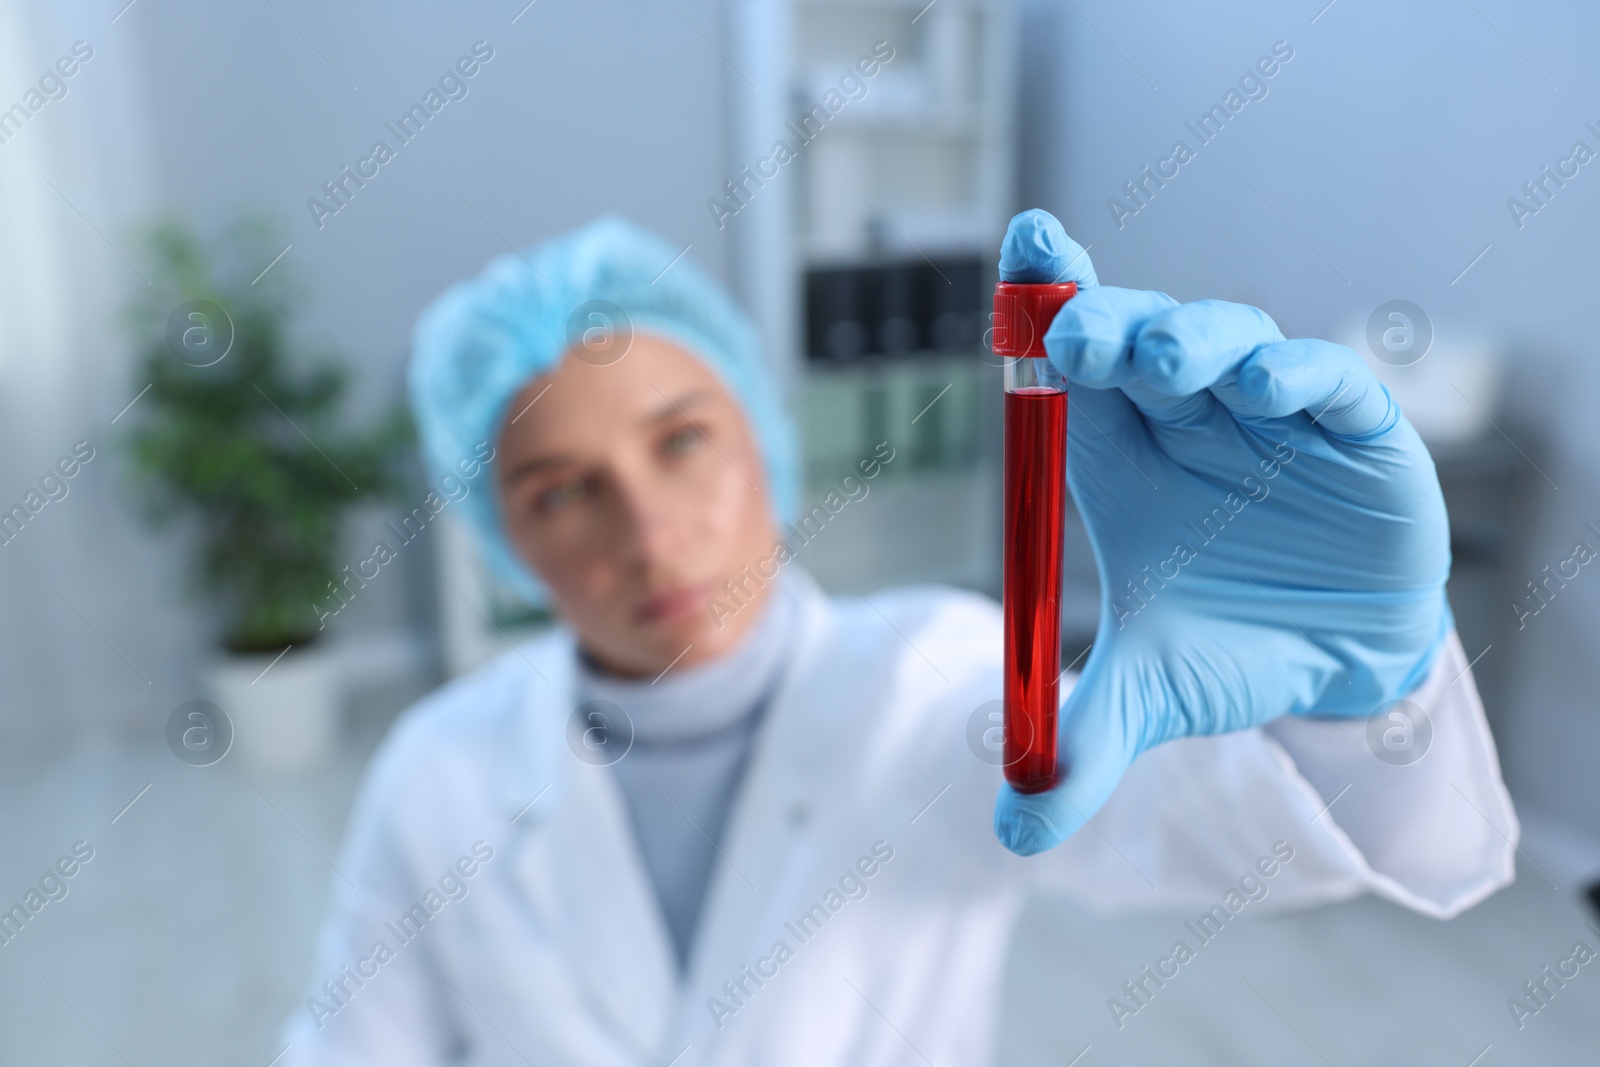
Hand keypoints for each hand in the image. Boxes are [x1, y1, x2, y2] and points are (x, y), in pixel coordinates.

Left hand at [992, 209, 1452, 855]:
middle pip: (1140, 337)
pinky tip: (1268, 390)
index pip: (1073, 357)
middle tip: (1077, 336)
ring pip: (1230, 343)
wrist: (1338, 668)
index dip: (1047, 301)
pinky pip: (1326, 382)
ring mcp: (1270, 415)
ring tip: (1161, 362)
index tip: (1020, 253)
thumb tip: (1011, 834)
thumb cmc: (1229, 649)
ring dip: (1195, 342)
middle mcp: (1189, 413)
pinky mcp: (1354, 431)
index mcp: (1121, 449)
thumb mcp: (1151, 698)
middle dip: (1107, 326)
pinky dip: (1298, 377)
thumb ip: (1081, 747)